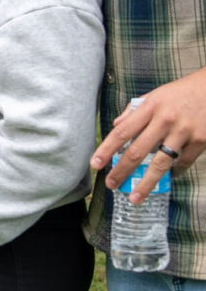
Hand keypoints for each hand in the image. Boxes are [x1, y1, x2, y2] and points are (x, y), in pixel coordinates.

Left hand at [90, 67, 205, 203]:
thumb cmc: (180, 92)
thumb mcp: (154, 95)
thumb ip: (134, 110)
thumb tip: (116, 125)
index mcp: (150, 107)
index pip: (122, 131)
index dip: (106, 149)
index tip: (95, 163)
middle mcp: (164, 120)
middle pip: (138, 151)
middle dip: (121, 171)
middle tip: (110, 184)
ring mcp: (183, 132)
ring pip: (160, 164)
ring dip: (145, 184)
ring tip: (134, 197)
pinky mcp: (200, 141)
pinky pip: (183, 164)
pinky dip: (174, 173)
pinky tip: (167, 179)